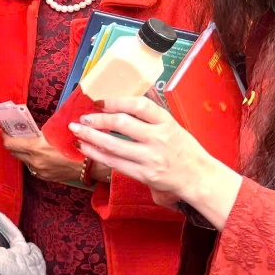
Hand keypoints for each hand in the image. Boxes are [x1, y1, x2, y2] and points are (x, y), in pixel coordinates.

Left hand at [3, 134, 83, 183]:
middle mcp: (34, 161)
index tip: (4, 129)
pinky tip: (39, 154)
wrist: (87, 165)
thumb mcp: (55, 132)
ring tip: (28, 143)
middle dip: (12, 143)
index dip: (4, 136)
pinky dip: (32, 159)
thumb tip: (28, 128)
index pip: (10, 143)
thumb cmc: (74, 144)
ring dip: (22, 152)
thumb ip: (39, 132)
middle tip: (14, 134)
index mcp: (36, 148)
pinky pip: (32, 167)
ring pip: (23, 160)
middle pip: (14, 152)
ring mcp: (39, 171)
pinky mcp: (44, 177)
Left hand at [68, 95, 242, 224]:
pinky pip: (114, 163)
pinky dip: (96, 154)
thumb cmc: (182, 148)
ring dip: (90, 137)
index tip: (99, 101)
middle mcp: (158, 139)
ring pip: (113, 145)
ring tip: (76, 131)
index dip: (116, 101)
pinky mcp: (144, 175)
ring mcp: (150, 158)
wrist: (198, 177)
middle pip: (122, 124)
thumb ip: (150, 114)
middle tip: (82, 118)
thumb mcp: (172, 125)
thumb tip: (123, 97)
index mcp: (166, 122)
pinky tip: (85, 148)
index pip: (139, 106)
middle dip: (97, 120)